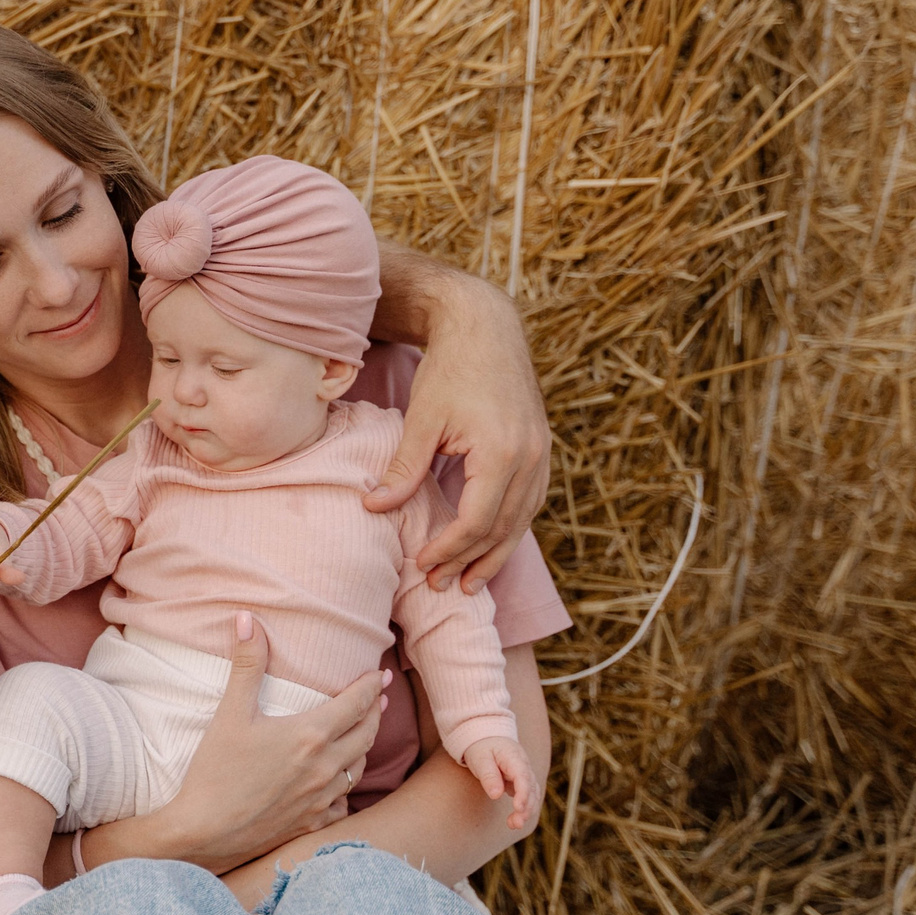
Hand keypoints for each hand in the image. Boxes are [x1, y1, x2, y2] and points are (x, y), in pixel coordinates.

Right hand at [142, 612, 386, 872]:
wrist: (204, 832)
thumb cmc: (215, 772)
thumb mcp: (230, 713)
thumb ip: (246, 665)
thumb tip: (248, 620)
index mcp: (311, 735)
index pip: (356, 704)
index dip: (372, 687)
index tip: (381, 675)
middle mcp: (326, 767)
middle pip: (367, 734)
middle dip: (376, 713)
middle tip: (379, 698)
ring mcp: (322, 799)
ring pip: (359, 768)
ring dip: (365, 747)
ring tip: (364, 733)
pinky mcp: (312, 823)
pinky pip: (343, 803)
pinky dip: (347, 787)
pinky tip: (341, 783)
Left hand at [365, 272, 550, 592]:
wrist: (486, 329)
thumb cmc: (450, 370)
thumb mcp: (421, 419)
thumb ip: (403, 468)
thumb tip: (373, 507)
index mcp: (501, 452)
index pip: (476, 521)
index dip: (448, 548)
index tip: (422, 564)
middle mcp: (530, 458)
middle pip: (501, 529)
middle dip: (469, 561)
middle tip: (439, 585)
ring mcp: (542, 455)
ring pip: (521, 521)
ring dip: (494, 554)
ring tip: (468, 582)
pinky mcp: (541, 451)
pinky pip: (529, 503)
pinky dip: (509, 529)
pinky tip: (490, 545)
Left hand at [458, 735, 536, 830]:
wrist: (486, 736)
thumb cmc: (481, 746)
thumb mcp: (480, 758)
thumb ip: (488, 775)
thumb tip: (496, 795)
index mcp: (515, 757)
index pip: (524, 777)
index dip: (523, 793)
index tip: (518, 808)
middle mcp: (524, 766)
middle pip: (532, 788)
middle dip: (526, 807)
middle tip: (515, 824)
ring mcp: (525, 774)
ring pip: (532, 795)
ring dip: (526, 811)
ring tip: (513, 825)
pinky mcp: (521, 782)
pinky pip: (527, 796)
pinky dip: (523, 808)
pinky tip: (514, 820)